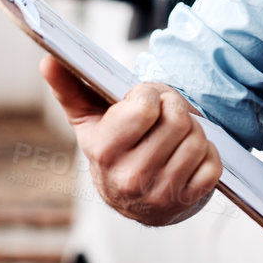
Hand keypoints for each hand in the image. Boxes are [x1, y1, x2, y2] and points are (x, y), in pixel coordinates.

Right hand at [39, 57, 221, 225]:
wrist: (130, 201)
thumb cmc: (112, 149)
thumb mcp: (89, 120)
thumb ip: (69, 88)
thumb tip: (49, 60)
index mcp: (105, 151)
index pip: (145, 107)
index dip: (151, 95)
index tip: (144, 101)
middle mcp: (131, 178)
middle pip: (178, 120)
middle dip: (175, 109)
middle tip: (165, 115)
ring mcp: (160, 194)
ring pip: (198, 140)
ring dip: (193, 131)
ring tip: (175, 136)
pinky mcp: (187, 203)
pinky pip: (214, 165)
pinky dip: (207, 155)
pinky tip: (187, 157)